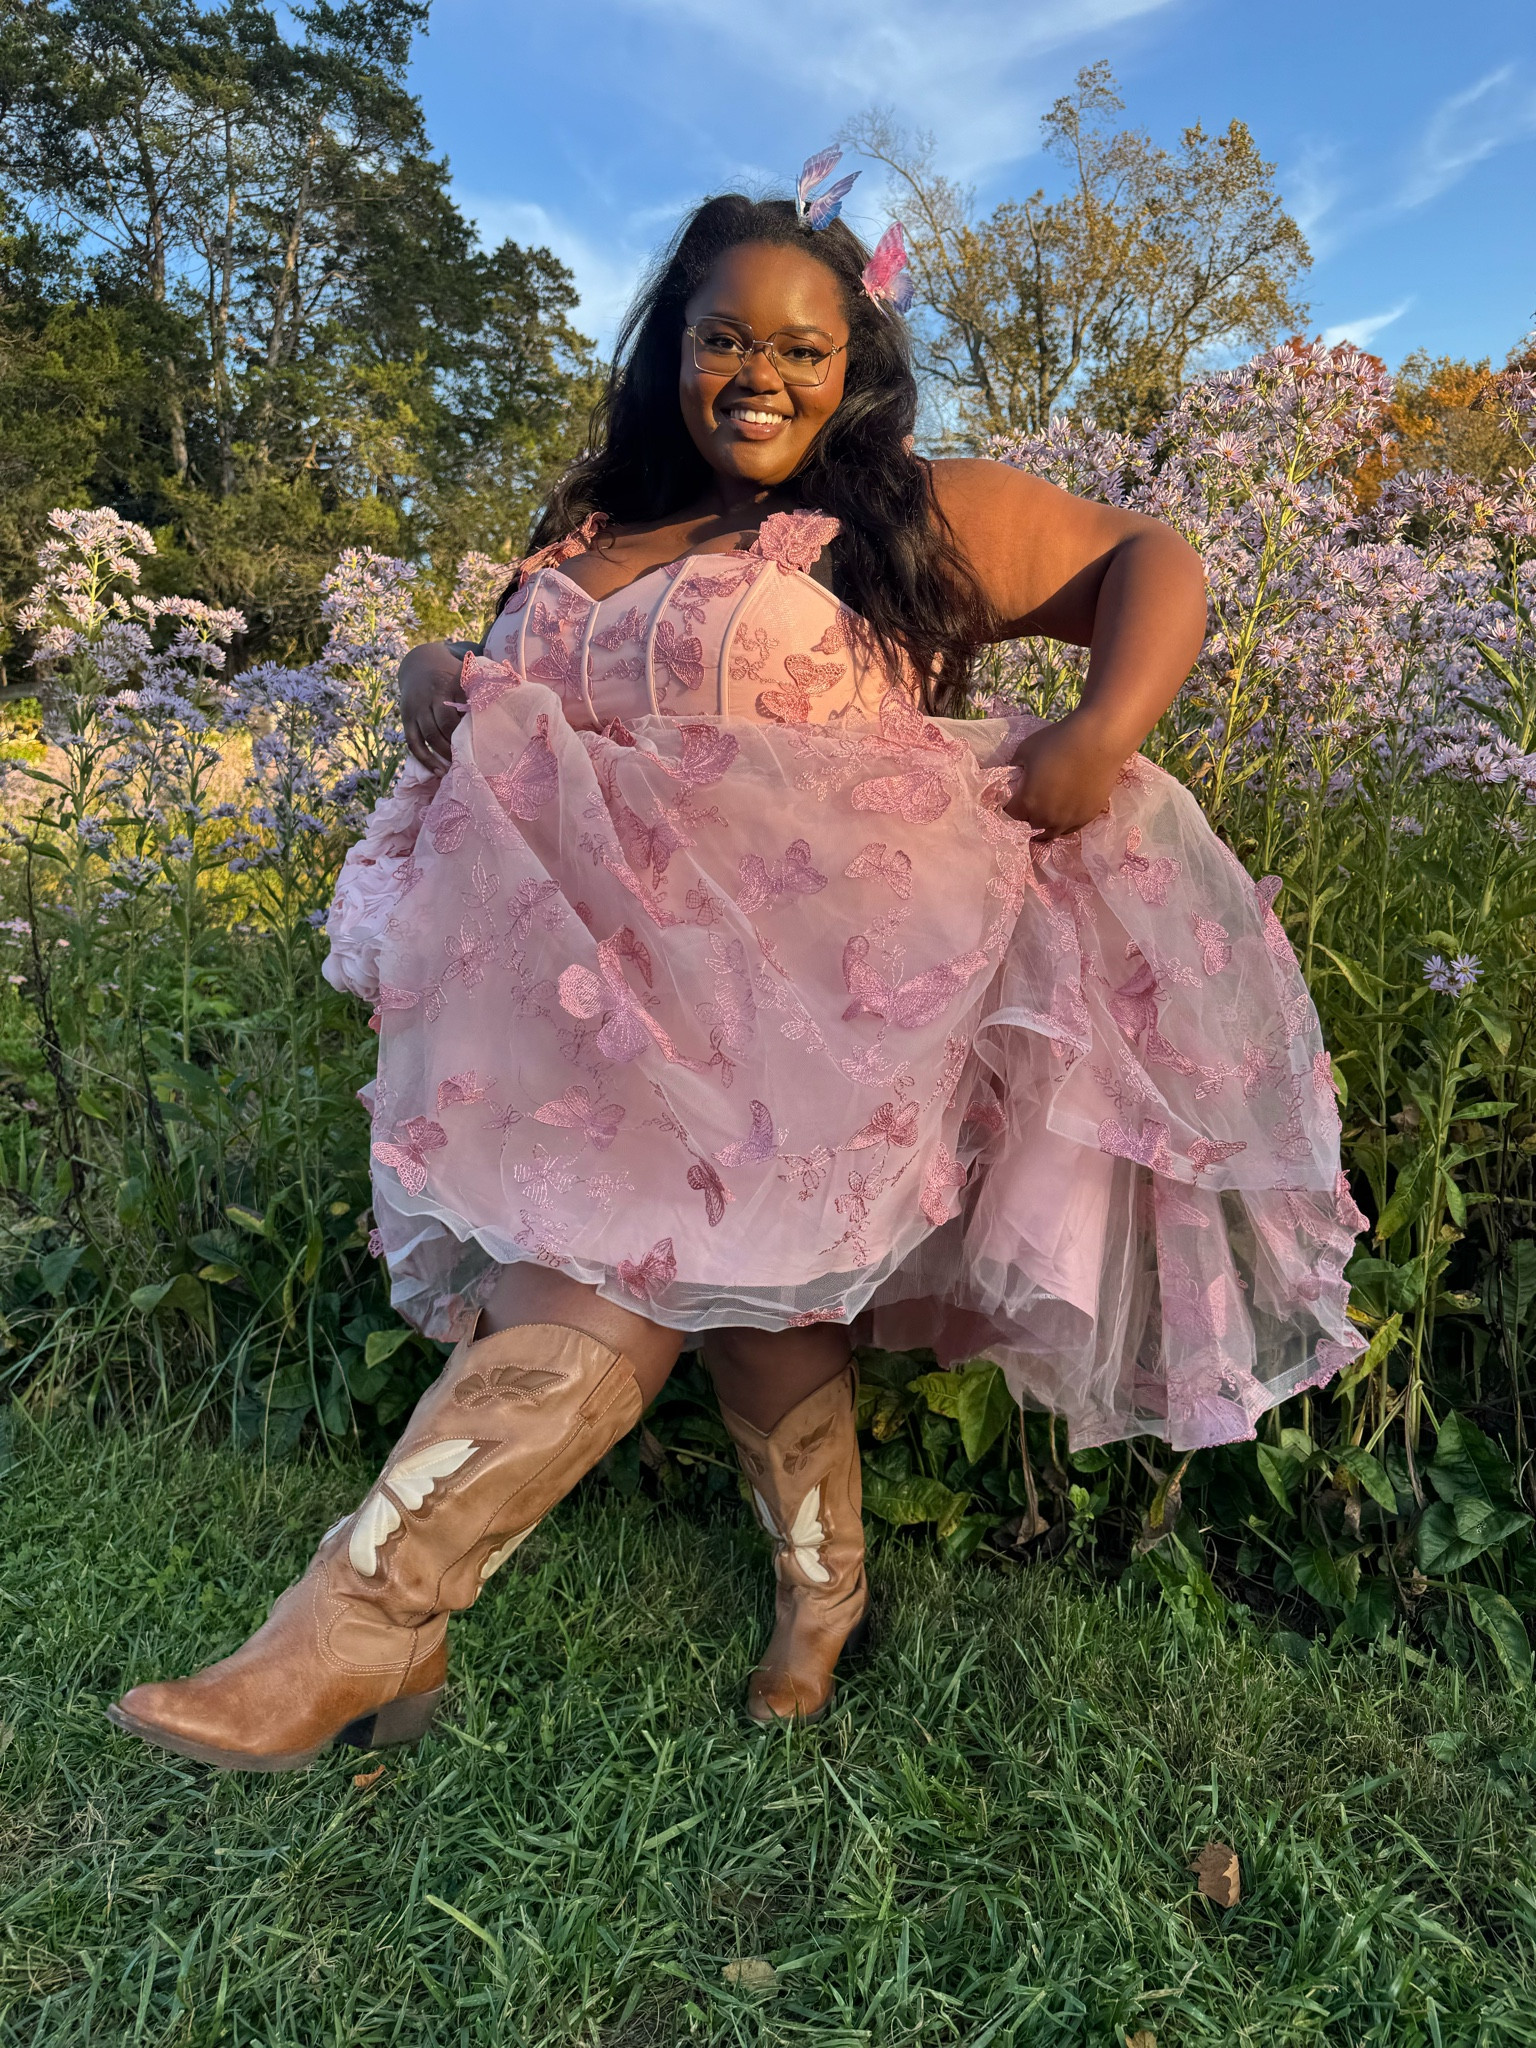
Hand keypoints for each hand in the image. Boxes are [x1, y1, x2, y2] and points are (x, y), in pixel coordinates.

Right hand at [400, 640, 473, 772]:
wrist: (419, 662)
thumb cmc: (451, 674)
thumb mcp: (466, 674)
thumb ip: (482, 687)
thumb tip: (507, 702)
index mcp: (449, 685)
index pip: (461, 711)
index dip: (471, 728)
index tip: (485, 744)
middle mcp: (430, 696)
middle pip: (444, 725)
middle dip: (457, 744)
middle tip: (472, 760)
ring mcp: (416, 709)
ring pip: (429, 736)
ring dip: (443, 755)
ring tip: (457, 769)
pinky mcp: (406, 719)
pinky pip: (413, 743)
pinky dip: (425, 759)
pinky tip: (438, 771)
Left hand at [1004, 713, 1130, 839]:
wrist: (1098, 742)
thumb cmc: (1058, 742)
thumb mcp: (1026, 749)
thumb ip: (1016, 765)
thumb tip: (1015, 772)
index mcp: (1027, 802)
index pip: (1010, 813)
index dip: (1009, 806)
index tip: (1013, 799)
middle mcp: (1046, 817)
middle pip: (1030, 824)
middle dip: (1027, 816)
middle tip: (1031, 805)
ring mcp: (1068, 820)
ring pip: (1051, 832)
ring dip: (1046, 824)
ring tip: (1047, 816)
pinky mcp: (1087, 817)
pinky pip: (1071, 828)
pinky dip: (1064, 823)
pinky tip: (1064, 816)